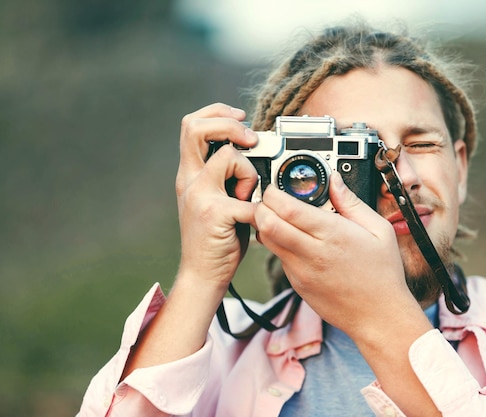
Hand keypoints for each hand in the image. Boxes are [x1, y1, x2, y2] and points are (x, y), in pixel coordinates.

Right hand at [175, 103, 258, 288]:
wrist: (202, 275)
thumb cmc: (216, 239)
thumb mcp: (217, 200)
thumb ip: (228, 177)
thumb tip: (252, 155)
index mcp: (190, 174)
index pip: (192, 125)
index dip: (217, 113)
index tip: (241, 118)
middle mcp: (190, 180)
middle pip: (196, 127)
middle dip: (230, 125)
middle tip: (251, 141)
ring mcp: (200, 195)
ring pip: (228, 155)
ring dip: (249, 172)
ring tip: (248, 198)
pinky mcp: (214, 212)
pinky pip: (248, 197)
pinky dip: (258, 208)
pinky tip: (254, 222)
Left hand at [254, 172, 420, 339]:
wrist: (379, 317)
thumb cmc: (383, 275)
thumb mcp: (378, 230)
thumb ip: (351, 202)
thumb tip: (335, 180)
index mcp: (333, 234)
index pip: (288, 209)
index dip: (273, 194)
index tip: (275, 188)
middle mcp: (313, 253)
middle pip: (267, 224)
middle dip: (262, 207)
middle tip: (270, 201)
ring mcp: (301, 271)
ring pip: (267, 241)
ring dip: (266, 225)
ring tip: (280, 218)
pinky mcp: (297, 284)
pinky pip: (279, 258)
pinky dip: (280, 244)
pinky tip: (296, 241)